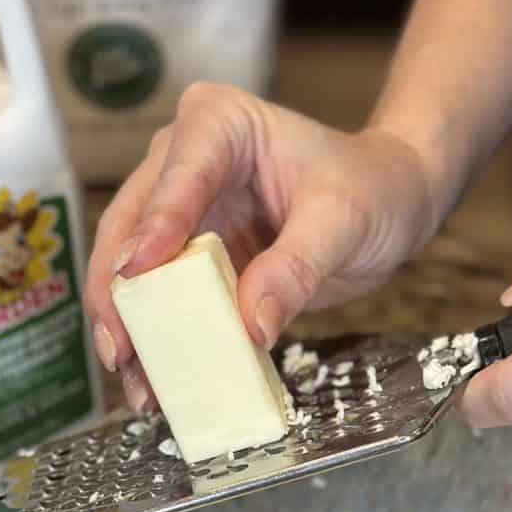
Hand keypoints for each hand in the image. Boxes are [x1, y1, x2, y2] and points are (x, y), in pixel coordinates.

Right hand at [84, 83, 438, 411]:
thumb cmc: (373, 189)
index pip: (176, 177)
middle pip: (131, 228)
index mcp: (219, 125)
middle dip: (120, 294)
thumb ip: (295, 268)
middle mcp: (185, 161)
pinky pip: (166, 301)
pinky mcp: (193, 258)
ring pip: (133, 271)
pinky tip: (158, 384)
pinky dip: (161, 343)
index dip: (152, 228)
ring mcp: (184, 212)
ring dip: (132, 330)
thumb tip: (249, 325)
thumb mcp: (343, 222)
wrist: (392, 203)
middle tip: (120, 351)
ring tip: (139, 386)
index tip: (135, 275)